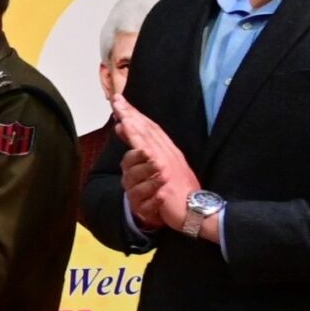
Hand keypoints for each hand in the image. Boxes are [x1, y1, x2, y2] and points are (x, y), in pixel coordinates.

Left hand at [112, 96, 197, 233]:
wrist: (193, 211)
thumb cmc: (177, 195)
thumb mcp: (161, 175)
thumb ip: (147, 158)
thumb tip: (133, 143)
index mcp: (169, 153)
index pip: (151, 130)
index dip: (137, 116)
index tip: (122, 104)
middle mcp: (168, 152)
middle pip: (147, 128)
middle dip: (131, 112)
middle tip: (116, 99)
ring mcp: (166, 159)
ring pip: (145, 135)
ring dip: (131, 120)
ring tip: (120, 107)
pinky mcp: (162, 168)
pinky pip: (145, 148)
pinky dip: (135, 135)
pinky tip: (126, 125)